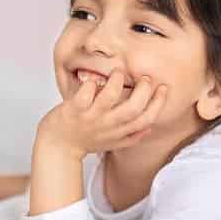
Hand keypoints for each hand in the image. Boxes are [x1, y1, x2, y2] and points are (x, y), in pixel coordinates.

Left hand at [37, 68, 167, 158]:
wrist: (57, 147)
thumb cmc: (85, 141)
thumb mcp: (112, 143)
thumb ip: (131, 136)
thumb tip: (150, 127)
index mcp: (119, 132)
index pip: (146, 120)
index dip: (158, 104)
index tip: (162, 88)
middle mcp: (107, 125)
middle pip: (133, 109)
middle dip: (143, 91)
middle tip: (144, 77)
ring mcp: (90, 117)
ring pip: (109, 99)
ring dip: (117, 82)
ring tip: (119, 72)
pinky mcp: (73, 110)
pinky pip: (83, 96)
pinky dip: (90, 85)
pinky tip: (93, 80)